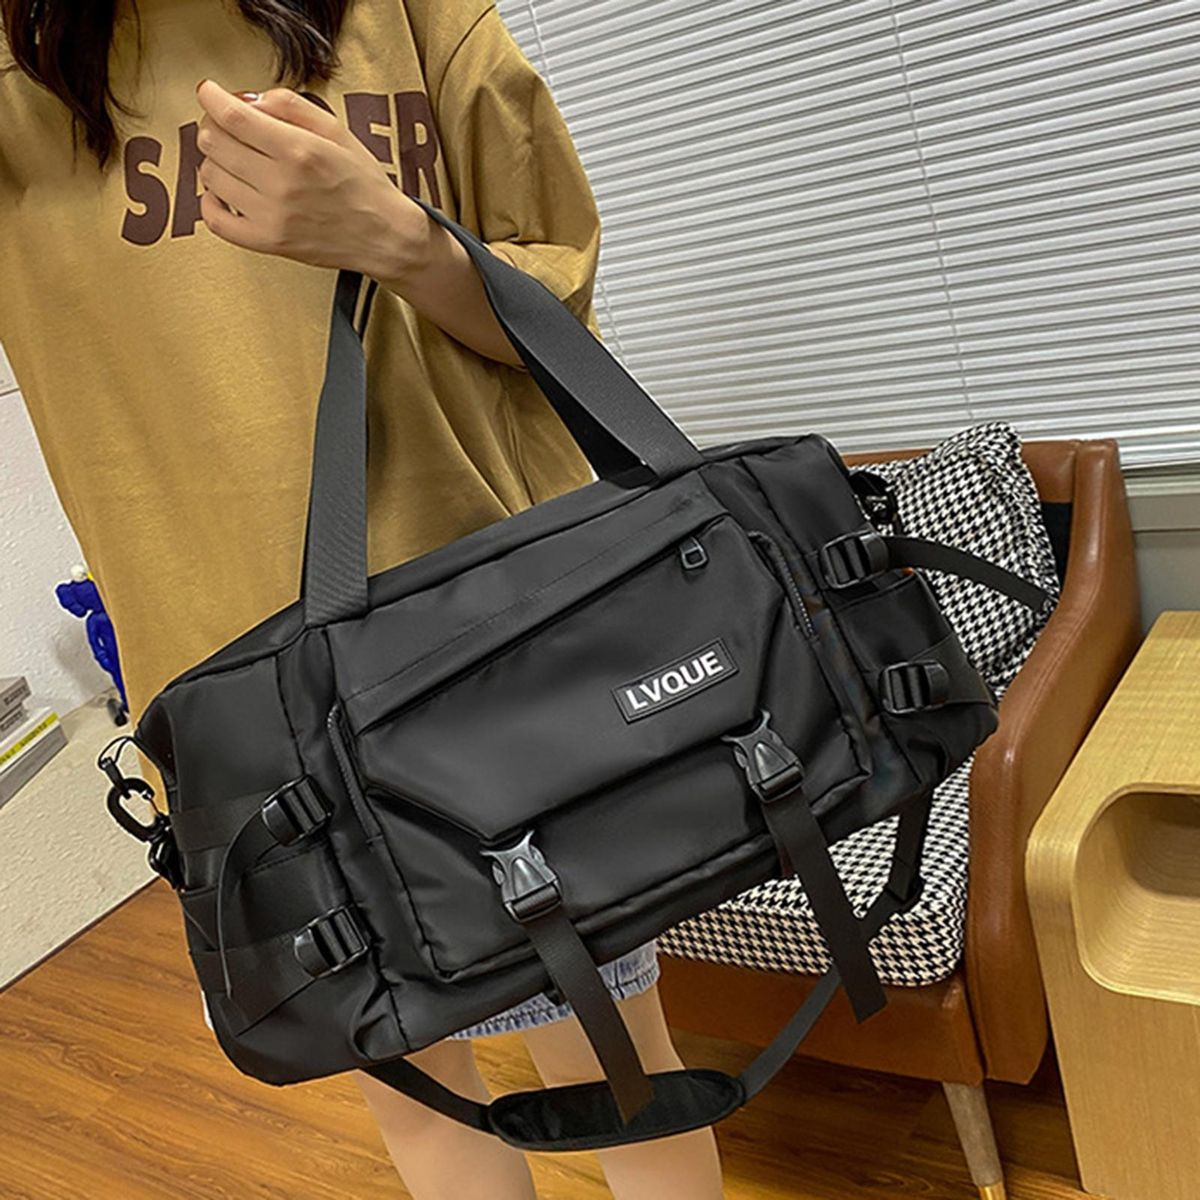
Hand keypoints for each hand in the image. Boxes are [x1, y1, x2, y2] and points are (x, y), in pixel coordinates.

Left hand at [194, 80, 427, 278]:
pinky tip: (225, 192)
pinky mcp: (267, 243)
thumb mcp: (337, 130)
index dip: (212, 97)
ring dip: (215, 161)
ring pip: (210, 176)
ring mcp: (271, 217)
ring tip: (235, 161)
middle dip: (215, 126)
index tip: (210, 93)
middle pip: (214, 142)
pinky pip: (215, 220)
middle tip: (228, 127)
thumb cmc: (363, 185)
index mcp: (299, 151)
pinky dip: (210, 201)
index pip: (232, 116)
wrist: (385, 237)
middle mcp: (281, 184)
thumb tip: (250, 100)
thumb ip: (291, 106)